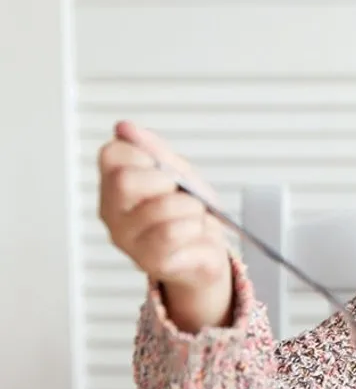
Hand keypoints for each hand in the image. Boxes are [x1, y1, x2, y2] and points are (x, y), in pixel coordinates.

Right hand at [97, 121, 233, 329]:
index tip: (165, 170)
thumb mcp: (178, 171)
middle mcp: (113, 213)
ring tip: (193, 216)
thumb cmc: (190, 211)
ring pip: (159, 208)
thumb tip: (124, 127)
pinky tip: (195, 233)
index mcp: (114, 185)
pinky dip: (195, 229)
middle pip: (125, 181)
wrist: (211, 250)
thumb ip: (154, 149)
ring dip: (190, 209)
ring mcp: (127, 239)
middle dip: (167, 182)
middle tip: (181, 193)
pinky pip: (173, 235)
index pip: (112, 154)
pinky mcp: (148, 262)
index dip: (146, 156)